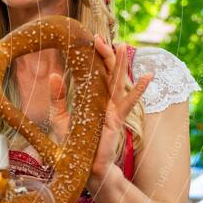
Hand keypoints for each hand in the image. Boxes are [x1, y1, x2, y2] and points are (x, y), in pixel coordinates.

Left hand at [48, 36, 151, 189]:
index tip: (89, 40)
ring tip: (125, 46)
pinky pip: (129, 102)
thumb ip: (58, 97)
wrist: (83, 165)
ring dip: (121, 65)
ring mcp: (112, 109)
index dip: (93, 58)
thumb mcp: (61, 117)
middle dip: (104, 55)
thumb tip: (54, 75)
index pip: (94, 73)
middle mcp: (103, 101)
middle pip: (106, 73)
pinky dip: (139, 89)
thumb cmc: (73, 143)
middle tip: (99, 37)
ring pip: (118, 82)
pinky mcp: (116, 119)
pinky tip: (149, 77)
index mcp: (91, 99)